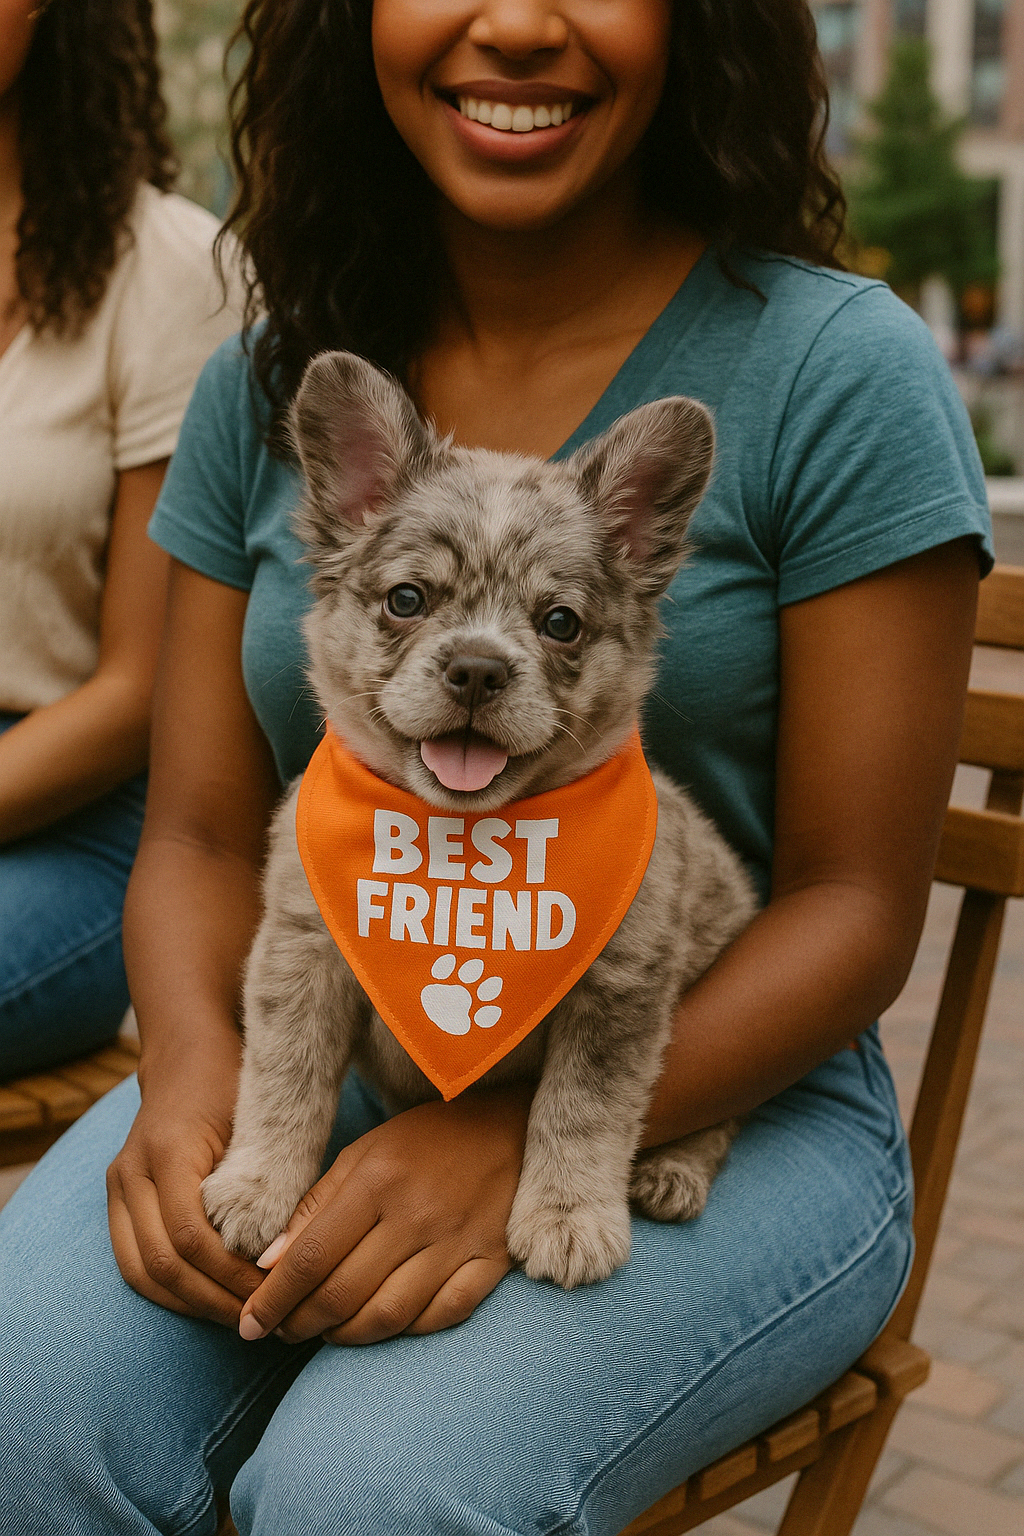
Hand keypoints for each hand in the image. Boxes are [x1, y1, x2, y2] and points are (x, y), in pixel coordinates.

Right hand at [107, 1037, 265, 1326]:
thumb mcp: (255, 1122)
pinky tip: (208, 1301)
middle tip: (260, 1316)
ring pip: (141, 1273)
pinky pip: (133, 1262)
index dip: (232, 1275)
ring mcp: (118, 1186)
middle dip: (213, 1300)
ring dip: (190, 1304)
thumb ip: (261, 1182)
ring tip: (237, 1319)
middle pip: (163, 1263)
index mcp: (168, 1151)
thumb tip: (281, 1254)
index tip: (274, 1292)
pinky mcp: (117, 1199)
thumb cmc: (232, 1083)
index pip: (193, 1237)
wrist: (187, 1052)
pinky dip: (169, 1291)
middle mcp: (132, 1171)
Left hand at [237, 1085, 531, 1346]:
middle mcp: (417, 1214)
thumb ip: (314, 1206)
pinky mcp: (492, 1261)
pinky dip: (406, 1332)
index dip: (273, 1299)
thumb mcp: (363, 1154)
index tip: (250, 1323)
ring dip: (346, 1336)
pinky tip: (383, 1326)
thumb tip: (267, 1263)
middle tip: (282, 1331)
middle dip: (301, 1323)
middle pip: (344, 1293)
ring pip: (389, 1315)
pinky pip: (441, 1316)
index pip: (311, 1256)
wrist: (508, 1126)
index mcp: (377, 1180)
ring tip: (326, 1332)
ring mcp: (458, 1241)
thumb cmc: (425, 1140)